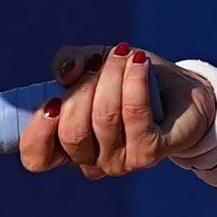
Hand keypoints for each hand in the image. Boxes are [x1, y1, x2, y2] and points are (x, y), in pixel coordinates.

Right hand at [20, 42, 215, 178]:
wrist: (179, 90)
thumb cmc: (129, 81)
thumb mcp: (91, 63)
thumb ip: (68, 63)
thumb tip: (65, 74)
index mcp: (68, 148)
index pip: (36, 158)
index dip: (38, 130)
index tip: (51, 99)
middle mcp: (92, 162)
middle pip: (73, 132)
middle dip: (84, 87)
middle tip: (98, 62)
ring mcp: (122, 162)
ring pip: (105, 118)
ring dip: (112, 76)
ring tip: (124, 54)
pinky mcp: (151, 152)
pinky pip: (135, 114)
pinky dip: (134, 81)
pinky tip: (138, 62)